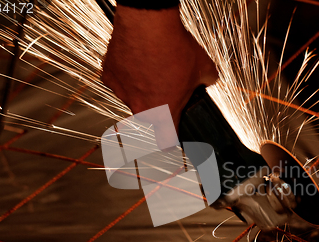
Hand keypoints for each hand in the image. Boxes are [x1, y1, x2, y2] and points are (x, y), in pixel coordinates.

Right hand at [102, 5, 217, 148]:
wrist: (148, 24)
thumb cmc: (173, 47)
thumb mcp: (203, 68)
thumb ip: (207, 82)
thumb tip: (208, 81)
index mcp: (164, 113)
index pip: (165, 141)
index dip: (169, 140)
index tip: (170, 139)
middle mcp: (140, 108)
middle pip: (149, 115)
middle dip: (157, 103)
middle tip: (165, 85)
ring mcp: (122, 93)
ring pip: (133, 96)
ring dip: (141, 86)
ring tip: (152, 66)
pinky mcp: (109, 76)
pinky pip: (120, 79)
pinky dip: (127, 72)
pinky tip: (138, 59)